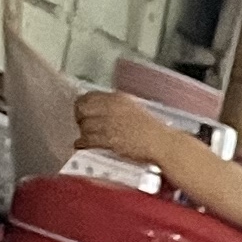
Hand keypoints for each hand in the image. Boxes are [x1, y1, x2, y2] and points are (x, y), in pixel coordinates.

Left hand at [73, 89, 187, 177]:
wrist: (161, 144)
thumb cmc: (152, 130)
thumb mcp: (134, 109)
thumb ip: (117, 107)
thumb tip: (102, 110)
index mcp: (117, 99)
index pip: (88, 96)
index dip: (82, 104)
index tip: (83, 111)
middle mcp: (110, 108)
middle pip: (82, 109)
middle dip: (79, 117)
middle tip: (82, 124)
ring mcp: (109, 124)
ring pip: (84, 125)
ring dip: (83, 132)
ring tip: (85, 137)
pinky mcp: (109, 140)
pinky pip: (88, 140)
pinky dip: (82, 143)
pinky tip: (81, 145)